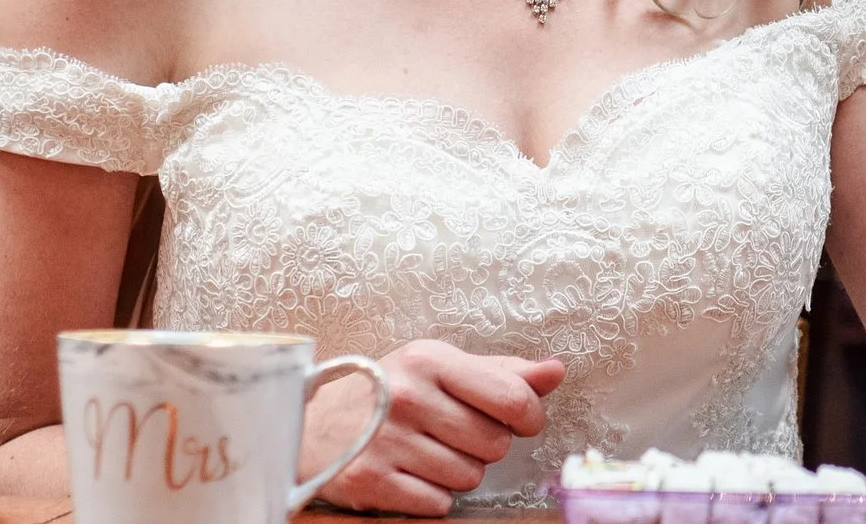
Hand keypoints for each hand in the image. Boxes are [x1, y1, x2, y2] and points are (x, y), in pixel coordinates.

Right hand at [301, 338, 565, 514]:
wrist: (310, 427)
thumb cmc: (389, 392)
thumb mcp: (441, 368)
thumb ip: (502, 372)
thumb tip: (556, 371)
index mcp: (431, 360)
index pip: (513, 397)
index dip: (529, 416)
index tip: (521, 420)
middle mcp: (408, 397)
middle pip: (494, 444)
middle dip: (485, 444)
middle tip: (455, 433)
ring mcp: (387, 440)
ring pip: (469, 477)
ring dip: (458, 471)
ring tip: (429, 452)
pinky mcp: (370, 480)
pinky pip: (438, 504)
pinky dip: (432, 496)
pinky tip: (411, 473)